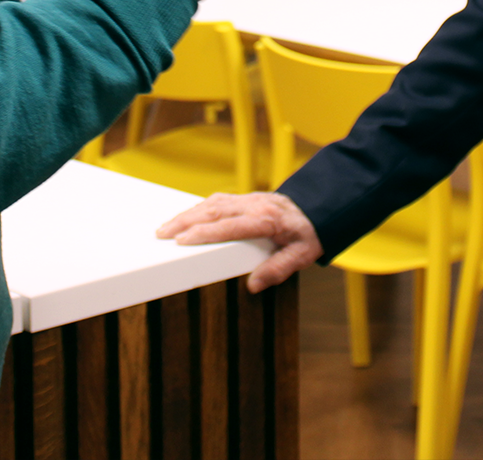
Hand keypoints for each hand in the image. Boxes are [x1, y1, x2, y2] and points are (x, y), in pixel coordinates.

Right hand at [157, 191, 322, 292]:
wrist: (321, 207)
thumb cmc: (310, 233)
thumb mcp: (301, 256)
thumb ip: (278, 269)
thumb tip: (254, 284)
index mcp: (265, 219)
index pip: (227, 226)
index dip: (203, 233)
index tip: (181, 240)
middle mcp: (253, 205)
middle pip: (213, 210)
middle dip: (185, 221)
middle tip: (161, 234)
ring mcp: (249, 199)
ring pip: (212, 203)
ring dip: (188, 213)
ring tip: (167, 227)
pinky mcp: (247, 198)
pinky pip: (218, 200)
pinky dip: (200, 208)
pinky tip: (189, 216)